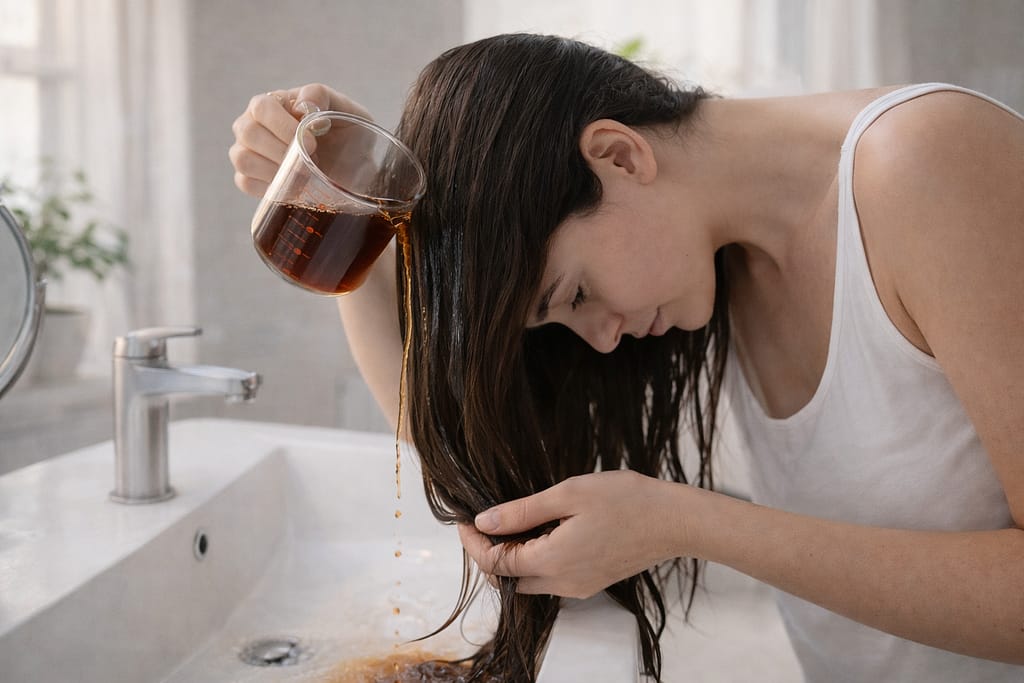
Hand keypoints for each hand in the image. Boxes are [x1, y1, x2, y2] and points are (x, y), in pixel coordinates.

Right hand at [228, 83, 372, 196]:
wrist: (356, 171)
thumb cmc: (349, 137)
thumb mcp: (347, 111)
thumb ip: (323, 97)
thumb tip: (303, 105)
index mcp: (275, 102)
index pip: (262, 107)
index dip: (283, 126)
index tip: (312, 144)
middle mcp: (254, 123)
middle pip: (247, 133)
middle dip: (281, 151)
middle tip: (310, 161)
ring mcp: (248, 151)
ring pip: (242, 158)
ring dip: (275, 170)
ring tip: (303, 175)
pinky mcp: (249, 178)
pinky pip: (244, 182)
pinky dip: (269, 187)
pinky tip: (292, 186)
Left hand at [458, 470, 690, 598]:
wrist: (674, 521)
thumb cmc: (626, 500)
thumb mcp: (568, 494)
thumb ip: (522, 511)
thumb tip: (483, 522)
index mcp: (552, 561)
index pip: (495, 563)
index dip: (473, 542)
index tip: (463, 519)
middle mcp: (563, 582)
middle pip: (508, 578)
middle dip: (490, 552)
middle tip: (485, 519)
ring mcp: (579, 586)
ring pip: (529, 581)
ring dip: (514, 557)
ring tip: (515, 521)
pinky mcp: (592, 582)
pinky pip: (551, 579)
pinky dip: (536, 560)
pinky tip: (544, 531)